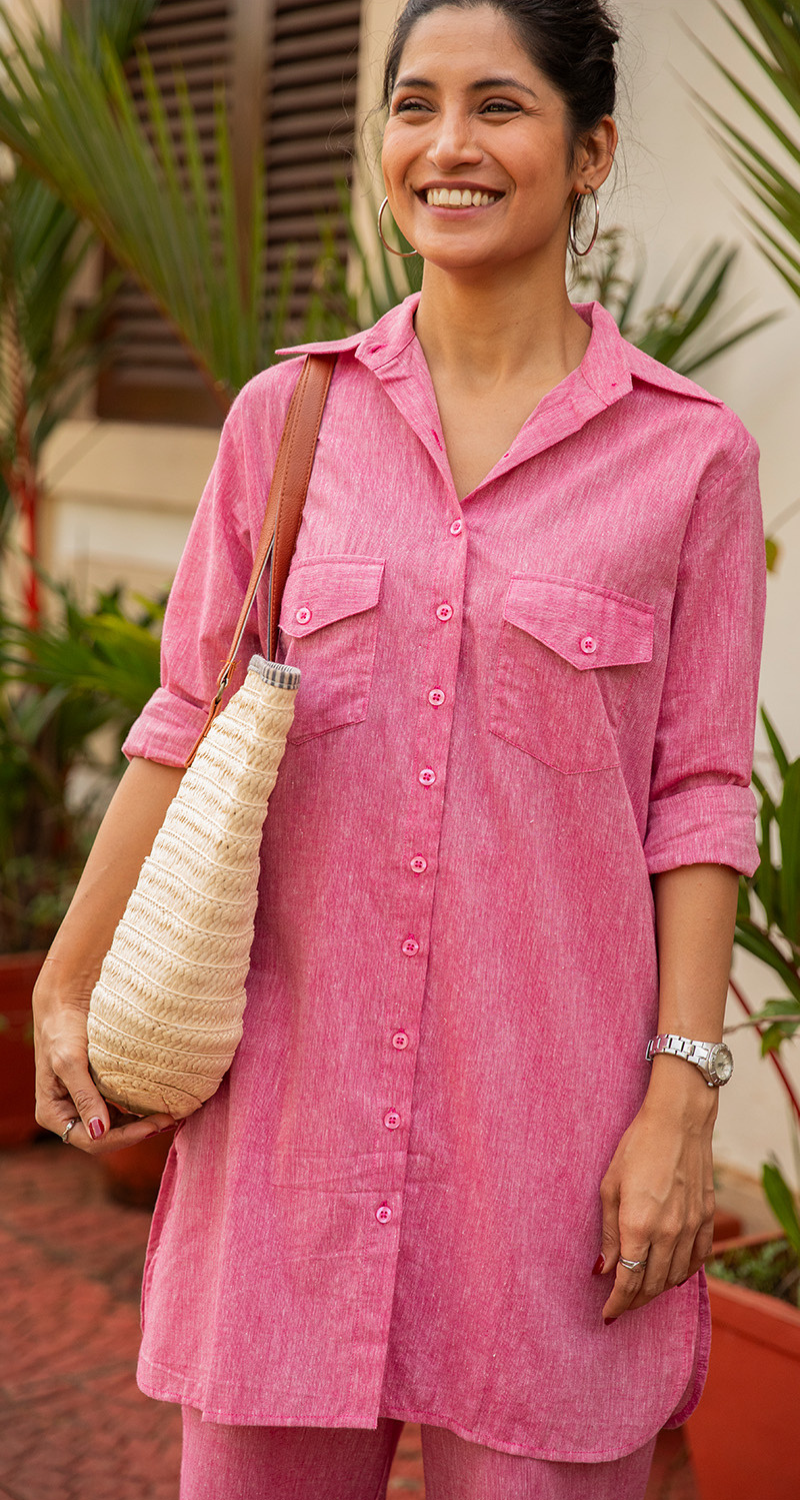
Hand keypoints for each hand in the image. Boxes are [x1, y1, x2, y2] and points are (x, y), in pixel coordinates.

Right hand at [33, 960, 175, 1151]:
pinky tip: (156, 1105)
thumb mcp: (70, 1061)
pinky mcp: (97, 1093)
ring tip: (168, 1116)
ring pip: (115, 1127)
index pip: (91, 1140)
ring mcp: (83, 1105)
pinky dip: (137, 1112)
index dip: (123, 1138)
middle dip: (136, 1133)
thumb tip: (98, 1132)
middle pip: (105, 1138)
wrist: (66, 1002)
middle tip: (168, 1120)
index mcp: (52, 1114)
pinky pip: (119, 1111)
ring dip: (140, 1125)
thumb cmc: (63, 1028)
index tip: (152, 1126)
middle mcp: (67, 1114)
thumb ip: (83, 1097)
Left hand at [595, 1062, 717, 1322]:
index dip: (616, 1303)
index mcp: (637, 1225)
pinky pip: (697, 1260)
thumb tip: (602, 1269)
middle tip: (621, 1305)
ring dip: (657, 1290)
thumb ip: (607, 1233)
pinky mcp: (706, 1218)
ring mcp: (690, 1227)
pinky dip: (684, 1273)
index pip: (628, 1280)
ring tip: (642, 1291)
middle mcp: (667, 1232)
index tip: (607, 1314)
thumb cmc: (636, 1147)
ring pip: (675, 1277)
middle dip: (634, 1301)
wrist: (678, 1121)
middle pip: (652, 1284)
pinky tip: (673, 1275)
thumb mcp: (609, 1186)